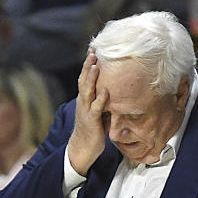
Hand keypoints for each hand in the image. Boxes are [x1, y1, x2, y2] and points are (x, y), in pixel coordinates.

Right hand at [68, 49, 109, 175]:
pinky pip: (96, 108)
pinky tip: (105, 90)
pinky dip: (100, 98)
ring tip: (95, 64)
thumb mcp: (97, 111)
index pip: (85, 77)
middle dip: (88, 64)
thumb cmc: (92, 129)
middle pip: (84, 79)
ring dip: (91, 77)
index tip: (93, 49)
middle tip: (93, 50)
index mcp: (84, 99)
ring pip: (87, 90)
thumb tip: (115, 89)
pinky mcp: (91, 121)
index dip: (88, 64)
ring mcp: (86, 111)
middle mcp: (83, 102)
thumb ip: (103, 100)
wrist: (82, 148)